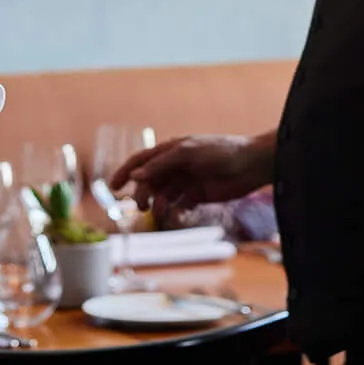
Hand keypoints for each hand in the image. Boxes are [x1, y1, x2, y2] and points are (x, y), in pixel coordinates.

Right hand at [108, 134, 269, 222]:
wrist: (250, 165)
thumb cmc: (220, 151)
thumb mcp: (188, 153)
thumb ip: (161, 164)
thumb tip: (136, 175)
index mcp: (170, 151)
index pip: (141, 161)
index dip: (125, 172)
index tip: (113, 187)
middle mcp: (175, 166)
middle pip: (149, 182)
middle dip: (142, 193)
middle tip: (141, 206)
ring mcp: (185, 181)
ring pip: (162, 195)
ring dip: (157, 204)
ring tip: (160, 212)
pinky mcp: (197, 196)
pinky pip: (178, 205)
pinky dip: (173, 211)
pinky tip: (177, 213)